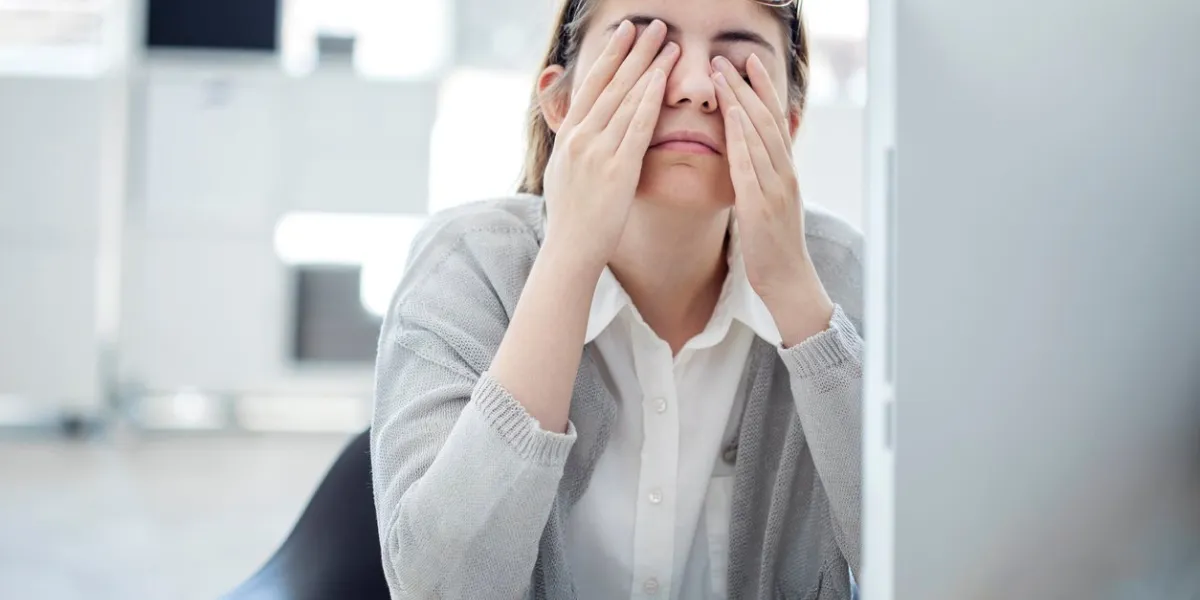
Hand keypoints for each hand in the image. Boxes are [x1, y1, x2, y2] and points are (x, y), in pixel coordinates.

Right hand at [541, 20, 679, 273]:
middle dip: (631, 50)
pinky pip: (637, 127)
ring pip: (625, 99)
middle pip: (609, 84)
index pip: (591, 86)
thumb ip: (572, 144)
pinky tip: (663, 79)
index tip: (624, 33)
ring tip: (666, 42)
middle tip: (651, 24)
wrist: (570, 249)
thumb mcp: (563, 173)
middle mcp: (580, 138)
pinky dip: (650, 99)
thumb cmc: (572, 217)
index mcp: (569, 136)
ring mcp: (597, 152)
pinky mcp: (616, 169)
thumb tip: (573, 126)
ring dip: (647, 66)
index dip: (610, 57)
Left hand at [712, 54, 833, 342]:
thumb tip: (749, 152)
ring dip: (740, 104)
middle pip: (767, 120)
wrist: (789, 282)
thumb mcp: (771, 203)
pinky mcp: (761, 207)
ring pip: (759, 137)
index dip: (761, 89)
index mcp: (786, 171)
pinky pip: (750, 168)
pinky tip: (728, 122)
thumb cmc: (774, 246)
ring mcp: (775, 189)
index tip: (747, 62)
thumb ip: (763, 175)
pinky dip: (739, 142)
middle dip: (748, 86)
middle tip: (728, 59)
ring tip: (723, 78)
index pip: (774, 120)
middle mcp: (784, 174)